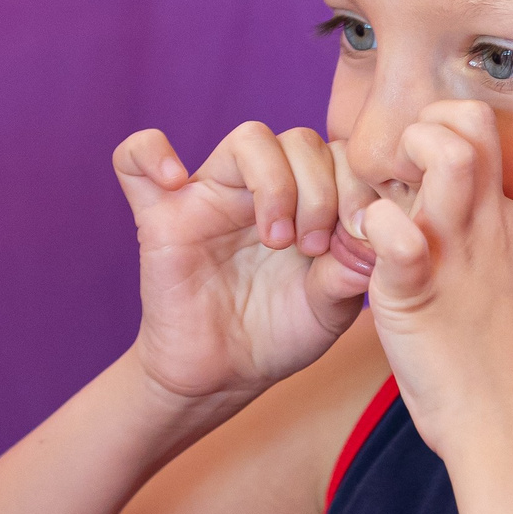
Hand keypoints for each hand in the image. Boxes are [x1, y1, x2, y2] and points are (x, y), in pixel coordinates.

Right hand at [116, 121, 370, 400]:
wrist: (223, 374)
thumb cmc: (278, 333)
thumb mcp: (331, 307)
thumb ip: (353, 270)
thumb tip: (378, 234)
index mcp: (307, 199)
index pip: (339, 156)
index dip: (355, 186)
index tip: (357, 236)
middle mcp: (260, 188)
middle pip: (299, 140)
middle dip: (319, 190)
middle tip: (313, 246)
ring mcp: (210, 195)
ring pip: (247, 139)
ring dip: (274, 182)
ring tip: (275, 238)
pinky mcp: (160, 216)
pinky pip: (134, 159)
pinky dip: (151, 153)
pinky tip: (176, 181)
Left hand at [357, 102, 512, 449]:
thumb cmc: (509, 376)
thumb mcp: (507, 296)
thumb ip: (482, 259)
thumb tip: (446, 242)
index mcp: (510, 226)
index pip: (480, 144)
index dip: (435, 141)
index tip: (404, 176)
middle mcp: (492, 225)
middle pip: (472, 123)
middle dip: (424, 122)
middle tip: (386, 172)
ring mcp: (462, 254)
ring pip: (446, 154)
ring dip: (402, 156)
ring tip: (375, 201)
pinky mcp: (422, 292)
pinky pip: (398, 231)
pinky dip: (373, 226)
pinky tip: (359, 249)